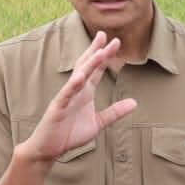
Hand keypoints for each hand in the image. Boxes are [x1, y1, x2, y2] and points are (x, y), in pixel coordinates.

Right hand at [21, 31, 137, 161]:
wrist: (49, 149)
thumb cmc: (70, 134)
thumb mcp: (97, 123)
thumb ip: (114, 112)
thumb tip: (135, 102)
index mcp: (85, 92)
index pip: (96, 70)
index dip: (105, 56)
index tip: (115, 42)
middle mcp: (76, 90)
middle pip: (86, 66)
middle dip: (96, 51)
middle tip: (105, 35)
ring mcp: (66, 97)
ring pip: (78, 76)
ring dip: (89, 64)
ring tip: (100, 52)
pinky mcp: (57, 107)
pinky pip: (66, 94)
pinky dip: (73, 85)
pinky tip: (80, 76)